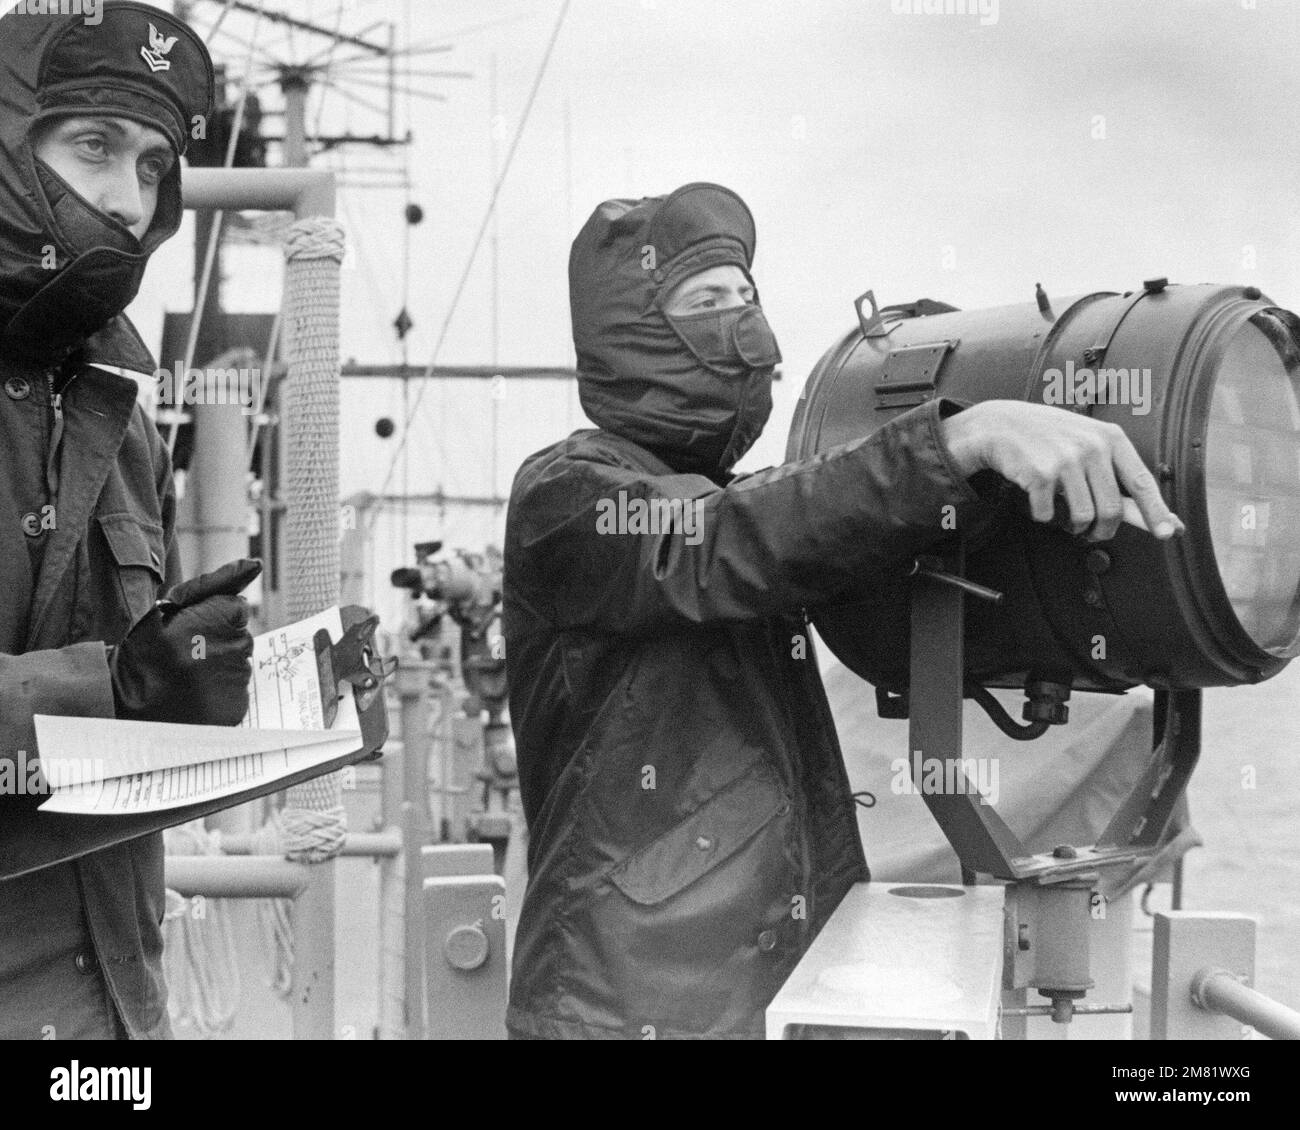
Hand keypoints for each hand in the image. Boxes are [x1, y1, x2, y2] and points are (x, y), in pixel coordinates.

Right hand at [110, 559, 261, 725]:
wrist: (124, 708)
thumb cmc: (143, 654)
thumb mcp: (166, 610)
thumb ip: (213, 584)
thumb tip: (253, 565)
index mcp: (217, 619)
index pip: (236, 608)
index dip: (214, 618)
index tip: (193, 630)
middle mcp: (233, 648)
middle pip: (240, 635)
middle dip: (219, 640)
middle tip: (186, 655)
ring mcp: (237, 680)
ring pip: (239, 662)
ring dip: (220, 666)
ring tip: (187, 678)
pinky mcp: (237, 705)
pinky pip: (237, 689)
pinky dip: (221, 690)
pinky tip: (195, 694)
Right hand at [941, 401, 1185, 541]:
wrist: (1000, 424)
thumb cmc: (1047, 436)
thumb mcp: (1086, 445)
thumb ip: (1115, 477)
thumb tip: (1145, 514)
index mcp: (1110, 438)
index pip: (1142, 482)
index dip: (1156, 511)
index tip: (1168, 532)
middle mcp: (1092, 447)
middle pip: (1111, 509)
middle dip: (1102, 530)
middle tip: (1093, 533)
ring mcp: (1066, 460)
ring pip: (1083, 516)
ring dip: (1073, 527)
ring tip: (1065, 517)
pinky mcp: (1041, 474)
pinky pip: (1049, 515)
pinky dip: (1043, 515)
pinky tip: (1038, 500)